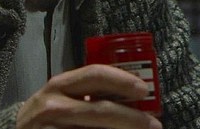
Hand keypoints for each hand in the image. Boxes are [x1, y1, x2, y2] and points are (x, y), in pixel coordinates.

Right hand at [16, 64, 161, 128]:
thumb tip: (133, 97)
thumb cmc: (46, 117)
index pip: (95, 75)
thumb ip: (88, 94)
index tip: (145, 89)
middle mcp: (53, 106)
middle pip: (102, 110)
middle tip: (154, 124)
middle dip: (133, 119)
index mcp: (59, 85)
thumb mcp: (61, 97)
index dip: (123, 80)